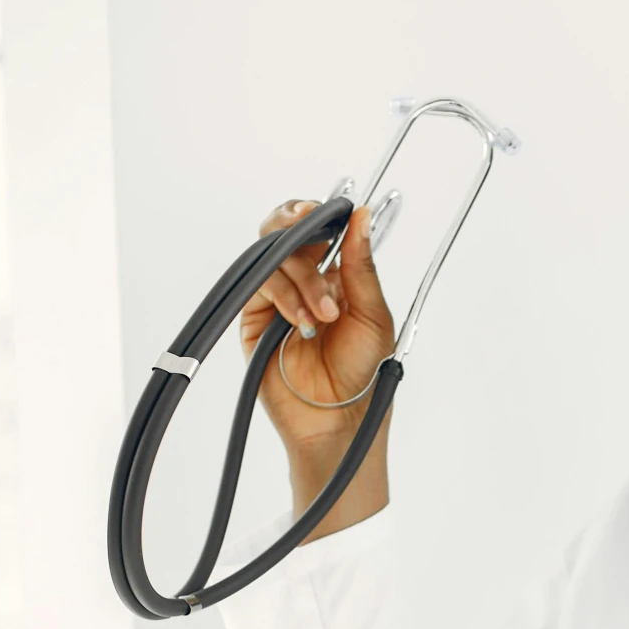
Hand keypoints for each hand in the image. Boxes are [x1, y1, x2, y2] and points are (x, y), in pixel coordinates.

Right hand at [240, 199, 397, 536]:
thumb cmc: (362, 373)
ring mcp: (276, 298)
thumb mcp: (373, 314)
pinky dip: (284, 296)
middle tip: (318, 243)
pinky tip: (304, 322)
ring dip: (302, 277)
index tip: (323, 210)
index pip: (316, 227)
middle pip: (285, 231)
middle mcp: (302, 281)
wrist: (338, 418)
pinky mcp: (255, 318)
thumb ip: (361, 266)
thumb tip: (362, 216)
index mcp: (334, 275)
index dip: (315, 212)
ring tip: (325, 314)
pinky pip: (259, 286)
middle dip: (301, 232)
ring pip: (272, 256)